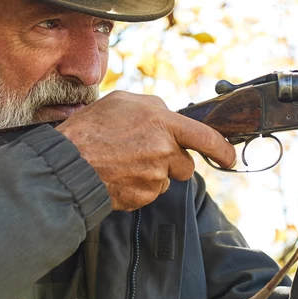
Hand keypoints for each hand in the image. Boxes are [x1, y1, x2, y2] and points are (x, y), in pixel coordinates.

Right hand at [57, 91, 236, 210]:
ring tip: (125, 163)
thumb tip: (170, 114)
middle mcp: (163, 151)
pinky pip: (149, 193)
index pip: (207, 138)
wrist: (68, 164)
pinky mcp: (142, 197)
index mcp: (162, 123)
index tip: (229, 158)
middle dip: (173, 162)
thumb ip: (153, 106)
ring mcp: (153, 177)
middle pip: (186, 166)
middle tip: (146, 153)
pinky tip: (119, 176)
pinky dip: (138, 187)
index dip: (223, 150)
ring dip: (154, 174)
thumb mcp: (122, 101)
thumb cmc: (91, 128)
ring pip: (166, 180)